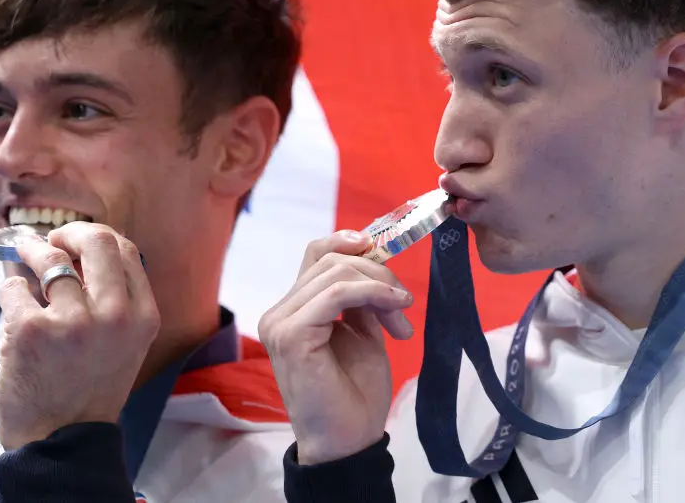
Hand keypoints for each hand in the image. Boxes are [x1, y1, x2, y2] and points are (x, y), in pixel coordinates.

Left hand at [0, 222, 160, 449]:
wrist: (59, 438)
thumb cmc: (87, 387)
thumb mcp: (125, 344)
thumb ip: (116, 300)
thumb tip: (79, 247)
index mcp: (143, 317)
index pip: (127, 250)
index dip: (96, 237)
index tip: (75, 242)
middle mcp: (115, 316)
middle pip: (97, 240)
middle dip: (68, 232)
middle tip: (51, 239)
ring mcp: (73, 322)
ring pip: (49, 259)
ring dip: (30, 254)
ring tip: (21, 259)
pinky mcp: (32, 331)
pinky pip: (14, 288)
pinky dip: (10, 291)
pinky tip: (15, 308)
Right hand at [258, 230, 414, 463]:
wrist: (347, 443)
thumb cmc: (354, 395)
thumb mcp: (363, 333)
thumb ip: (361, 298)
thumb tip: (376, 261)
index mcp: (294, 309)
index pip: (316, 254)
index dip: (349, 242)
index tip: (384, 248)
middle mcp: (280, 312)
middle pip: (330, 260)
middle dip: (377, 273)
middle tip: (405, 303)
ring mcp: (281, 322)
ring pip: (335, 273)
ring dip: (380, 287)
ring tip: (401, 317)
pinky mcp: (291, 336)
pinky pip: (335, 295)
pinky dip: (371, 294)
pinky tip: (394, 310)